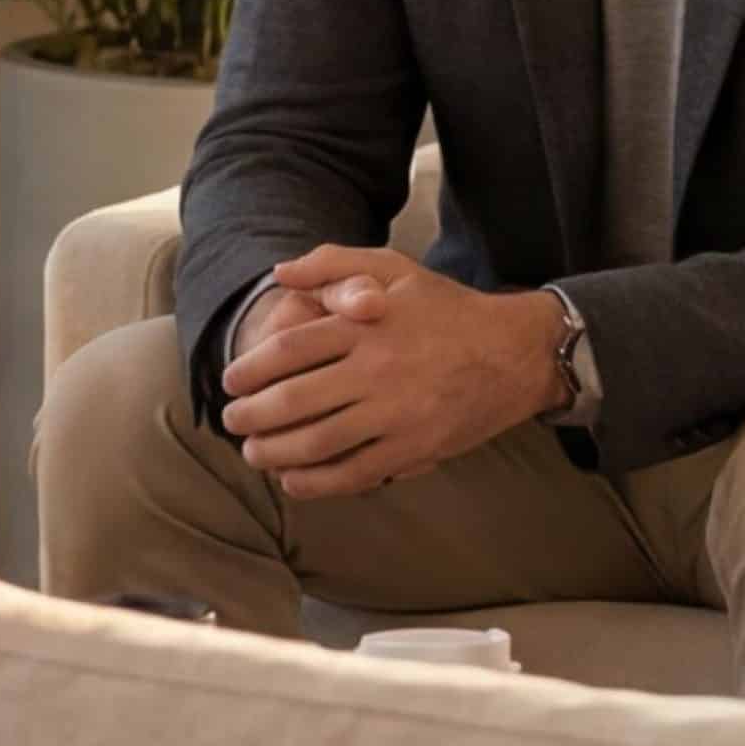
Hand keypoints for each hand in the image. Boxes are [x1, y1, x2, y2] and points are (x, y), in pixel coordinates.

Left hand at [221, 245, 569, 500]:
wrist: (514, 352)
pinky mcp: (414, 447)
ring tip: (253, 452)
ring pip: (316, 442)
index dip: (249, 370)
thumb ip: (335, 263)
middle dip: (250, 416)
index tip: (230, 383)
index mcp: (367, 325)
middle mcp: (377, 369)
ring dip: (273, 452)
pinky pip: (352, 472)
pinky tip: (292, 479)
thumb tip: (281, 274)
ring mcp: (396, 412)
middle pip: (292, 400)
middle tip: (232, 421)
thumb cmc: (448, 309)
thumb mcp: (395, 268)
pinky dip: (314, 482)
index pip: (288, 349)